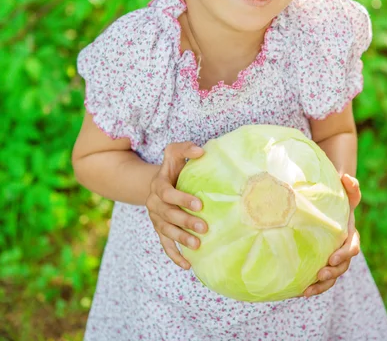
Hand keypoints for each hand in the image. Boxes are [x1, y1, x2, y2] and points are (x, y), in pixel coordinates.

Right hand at [146, 141, 207, 269]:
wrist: (160, 183)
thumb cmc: (174, 168)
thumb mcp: (175, 153)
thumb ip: (185, 148)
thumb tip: (201, 151)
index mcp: (158, 184)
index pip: (167, 193)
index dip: (182, 199)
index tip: (200, 204)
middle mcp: (154, 203)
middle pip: (168, 215)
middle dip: (185, 222)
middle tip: (204, 227)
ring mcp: (156, 218)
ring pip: (166, 231)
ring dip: (181, 239)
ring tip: (198, 245)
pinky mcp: (160, 231)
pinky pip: (165, 245)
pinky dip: (175, 256)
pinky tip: (188, 265)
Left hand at [303, 173, 361, 297]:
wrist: (323, 206)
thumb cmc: (334, 198)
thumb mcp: (343, 191)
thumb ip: (350, 186)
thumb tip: (347, 178)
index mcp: (349, 235)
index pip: (352, 247)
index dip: (344, 254)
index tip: (332, 258)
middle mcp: (341, 250)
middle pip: (342, 267)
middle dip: (332, 273)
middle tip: (320, 274)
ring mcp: (330, 259)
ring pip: (330, 277)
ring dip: (321, 285)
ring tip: (306, 291)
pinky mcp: (318, 263)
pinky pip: (317, 278)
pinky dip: (309, 285)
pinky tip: (296, 291)